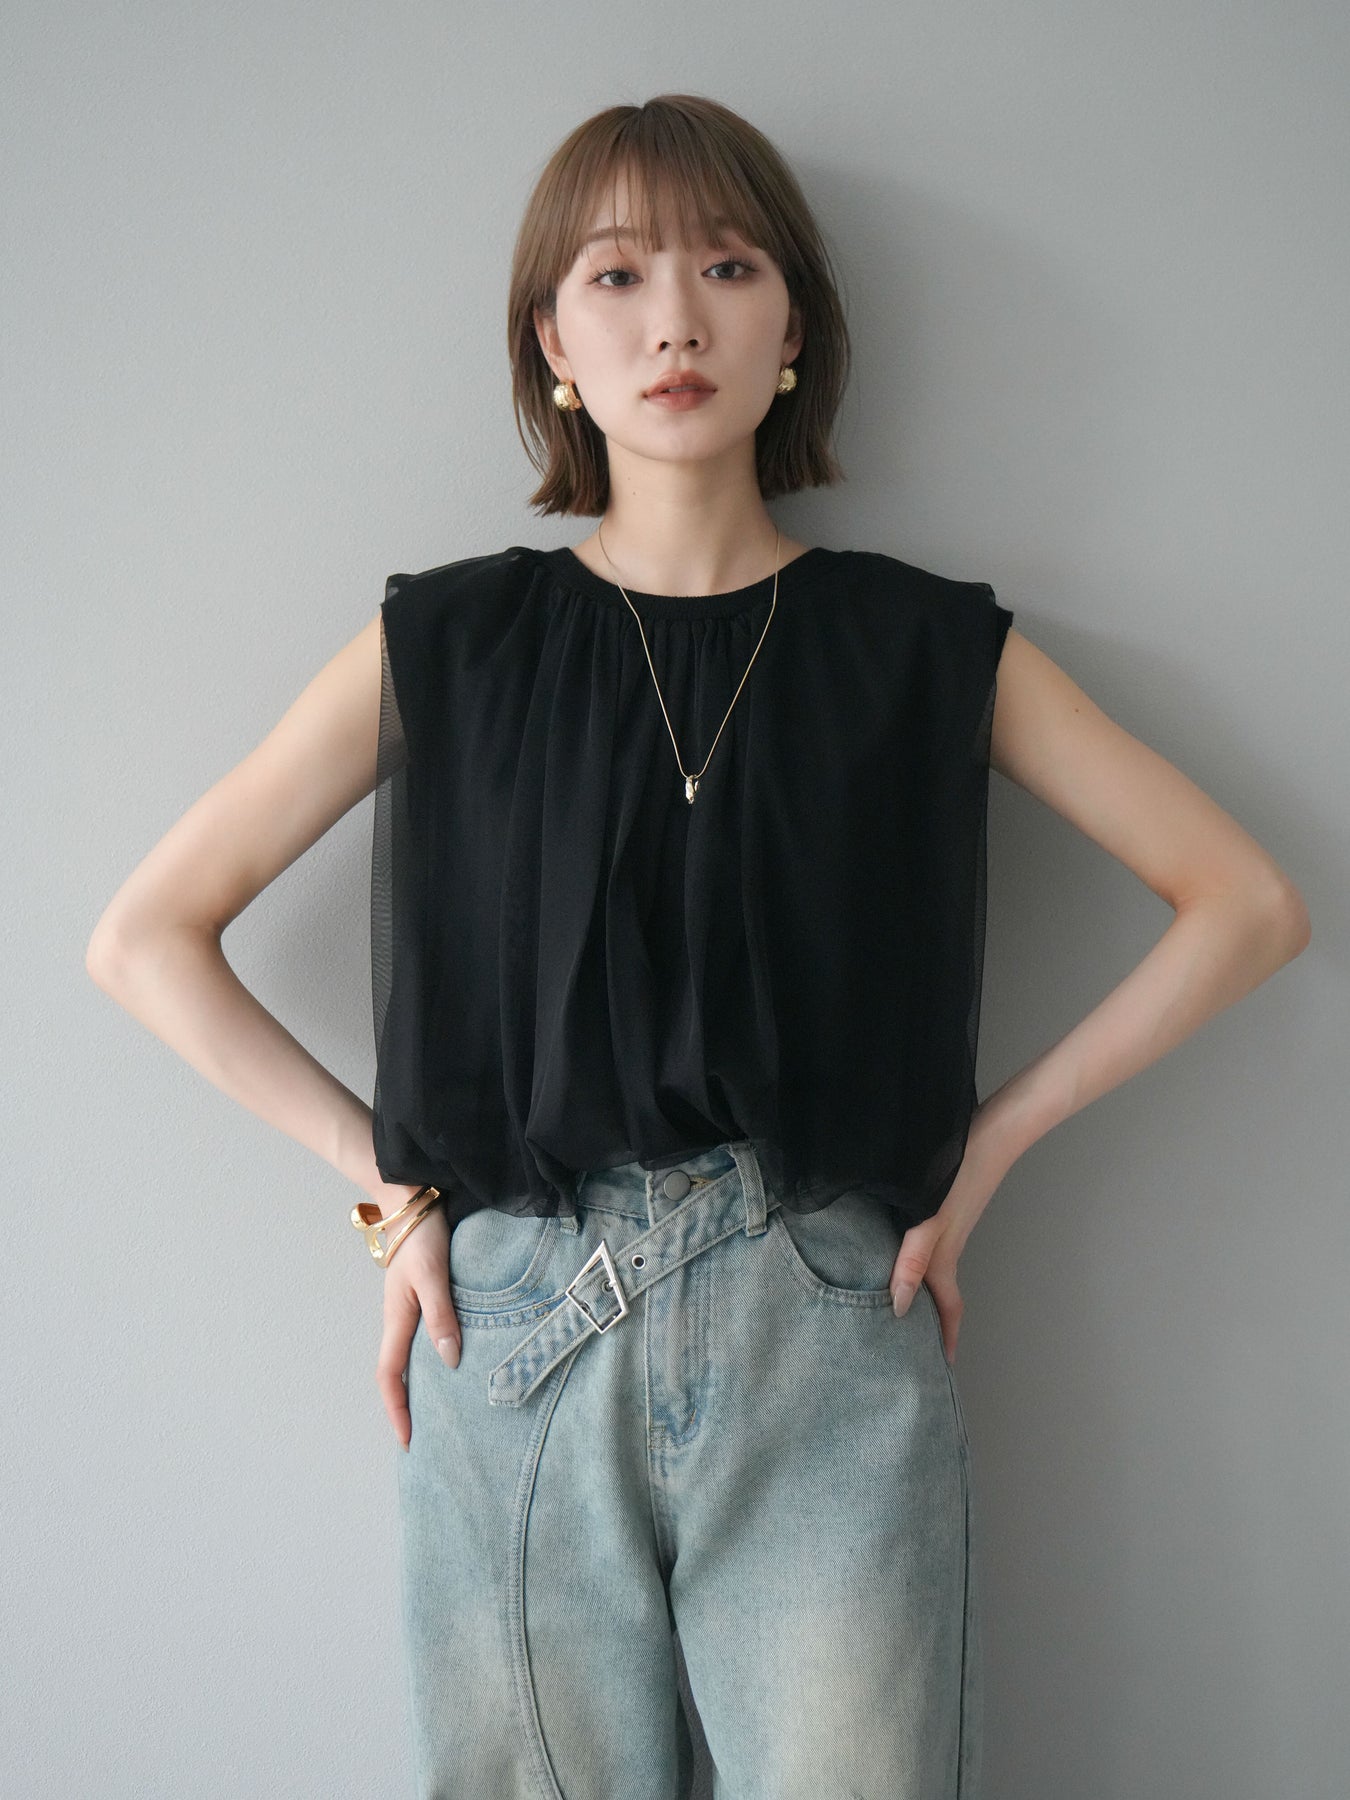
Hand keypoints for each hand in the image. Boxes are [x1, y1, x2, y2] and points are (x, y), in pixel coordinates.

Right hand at [375, 1199, 459, 1449]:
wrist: (413, 1200)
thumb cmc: (423, 1236)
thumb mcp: (434, 1276)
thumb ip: (442, 1316)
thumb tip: (449, 1361)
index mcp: (397, 1319)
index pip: (391, 1376)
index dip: (397, 1410)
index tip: (407, 1441)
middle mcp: (398, 1319)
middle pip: (396, 1374)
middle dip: (404, 1408)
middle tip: (422, 1438)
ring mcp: (406, 1308)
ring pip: (406, 1358)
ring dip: (415, 1387)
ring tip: (436, 1411)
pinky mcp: (418, 1297)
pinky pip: (418, 1340)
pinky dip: (426, 1361)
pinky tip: (446, 1364)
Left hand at [888, 1127, 1002, 1364]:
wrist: (990, 1131)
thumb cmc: (958, 1175)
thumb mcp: (929, 1220)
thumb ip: (912, 1260)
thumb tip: (898, 1307)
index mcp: (944, 1256)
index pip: (948, 1308)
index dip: (946, 1338)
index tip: (943, 1367)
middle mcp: (946, 1244)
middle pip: (939, 1293)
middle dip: (928, 1320)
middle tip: (908, 1341)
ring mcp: (946, 1224)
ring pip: (932, 1267)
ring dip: (919, 1288)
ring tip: (896, 1302)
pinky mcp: (941, 1204)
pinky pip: (926, 1243)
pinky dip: (913, 1256)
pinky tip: (893, 1244)